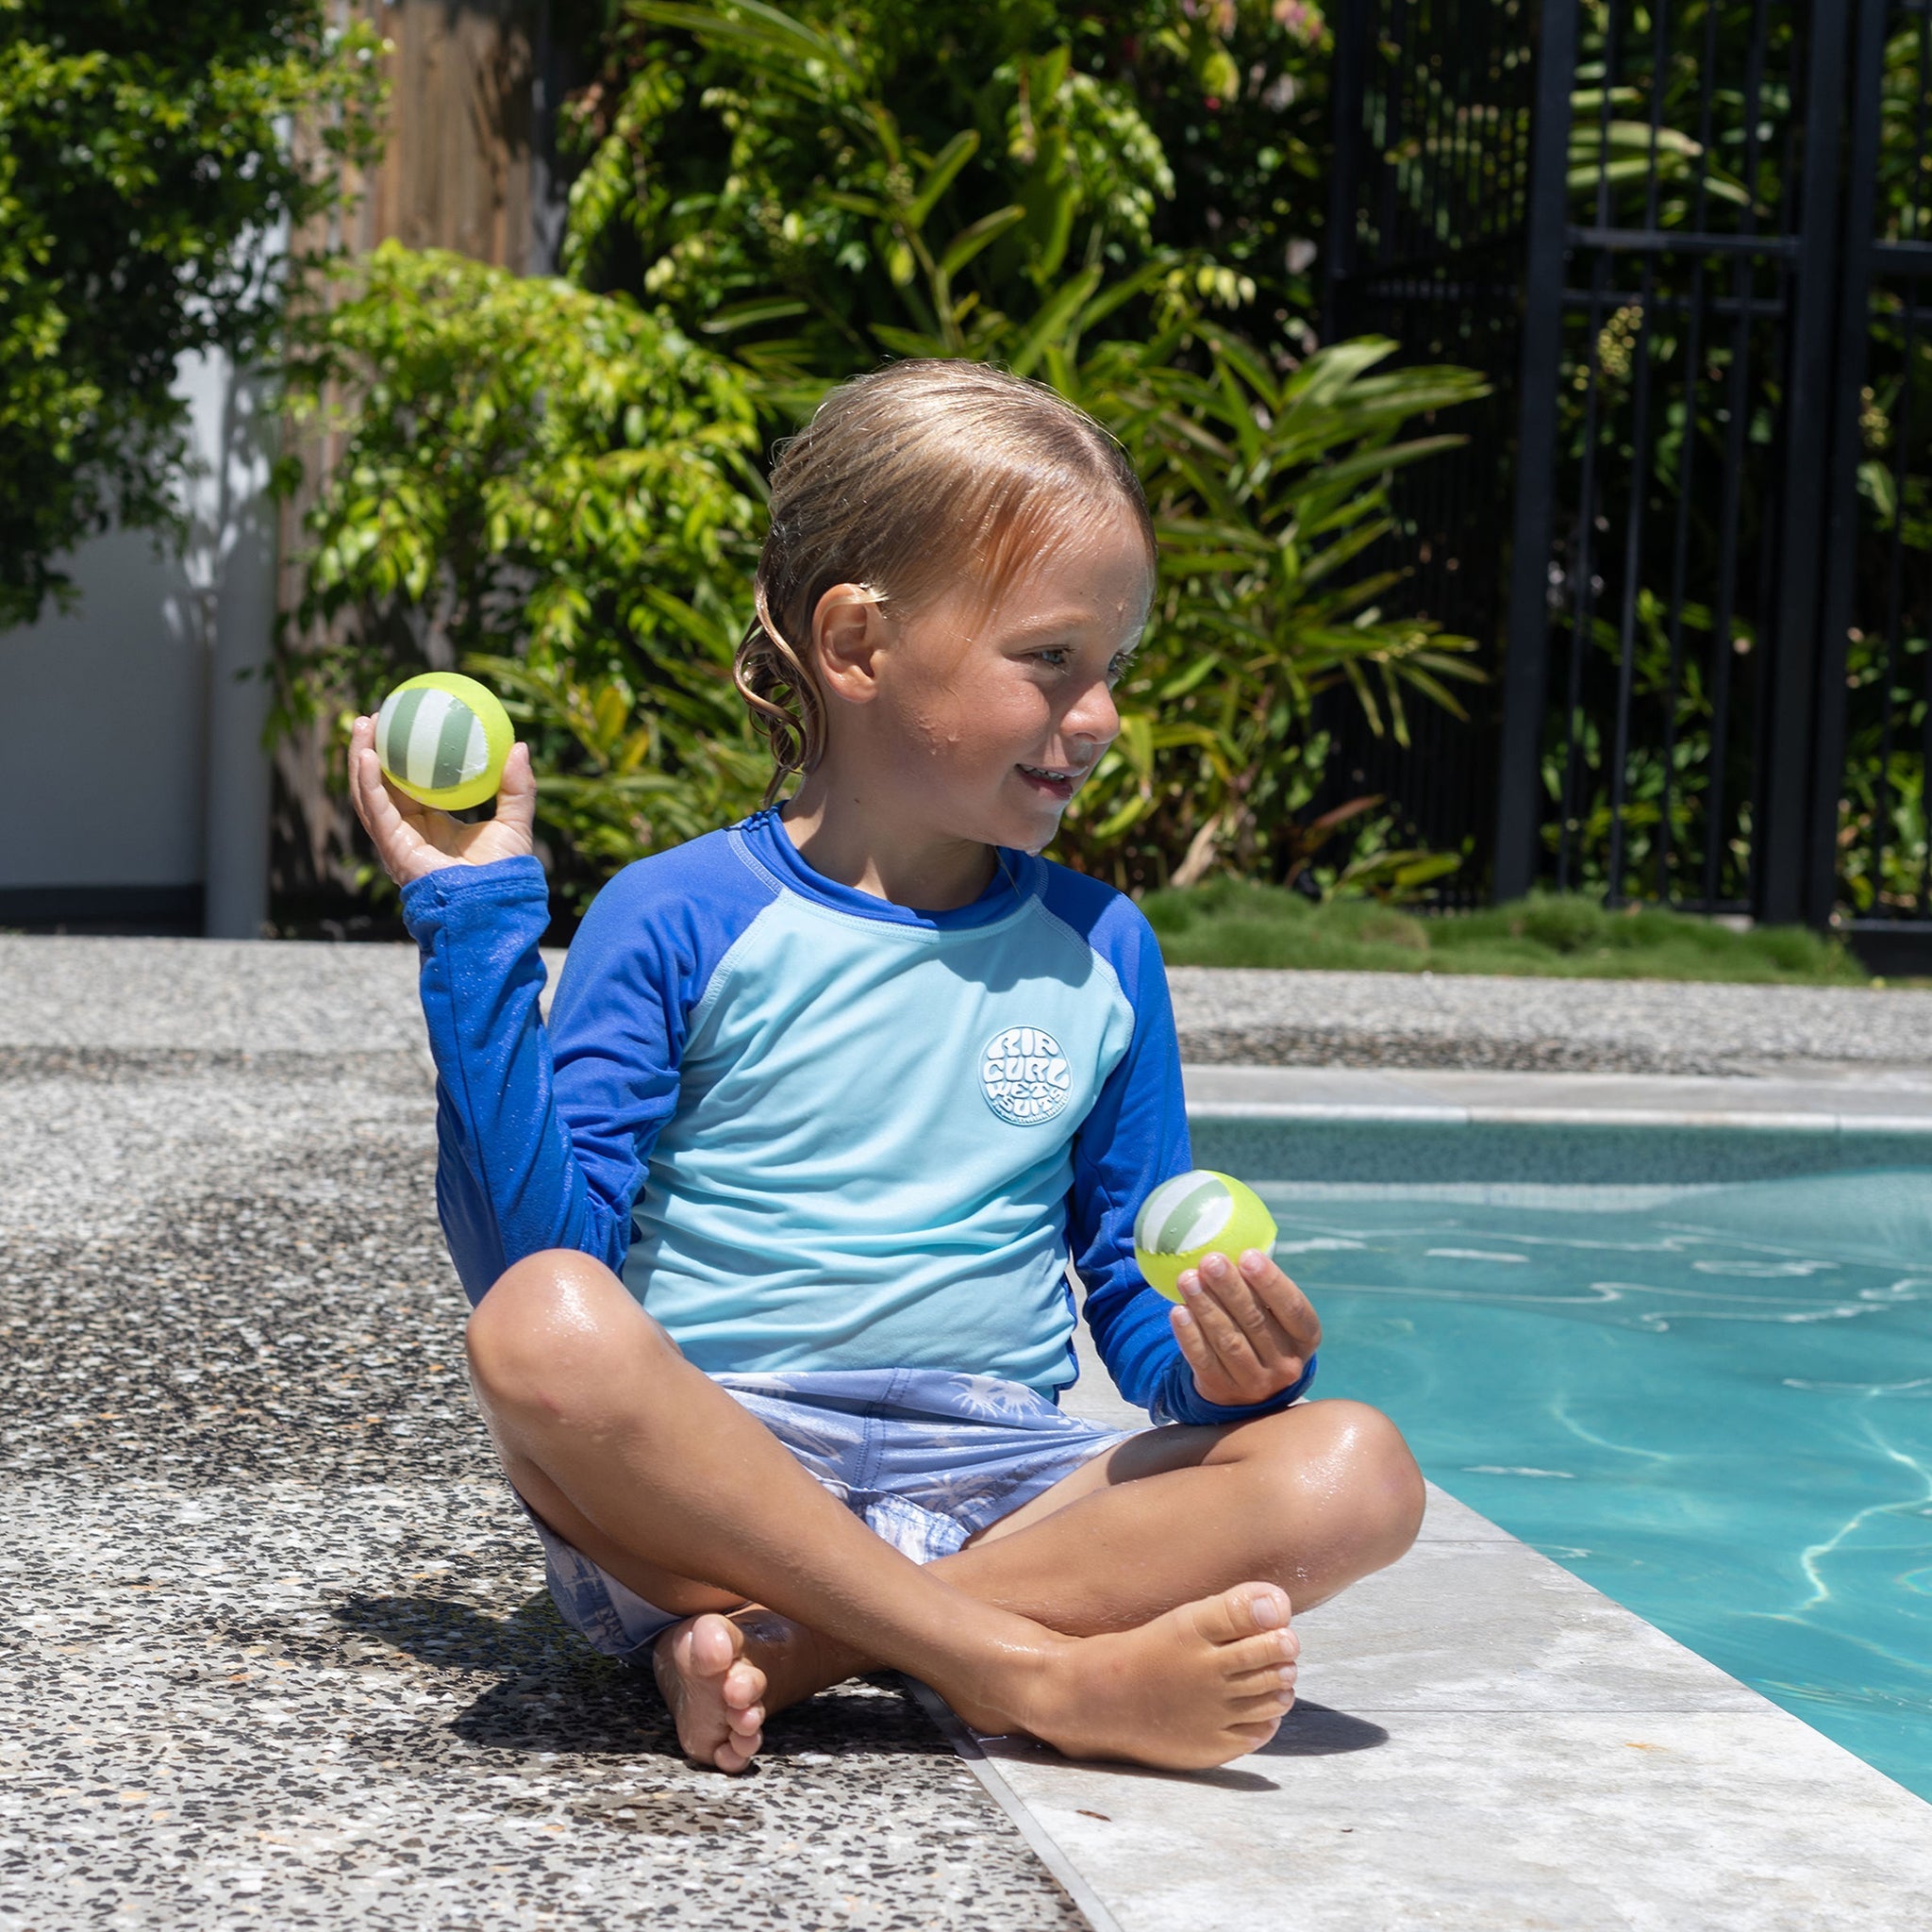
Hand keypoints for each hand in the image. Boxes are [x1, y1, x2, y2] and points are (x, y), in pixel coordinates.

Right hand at [347, 713, 537, 885]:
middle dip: (369, 750)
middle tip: (372, 716)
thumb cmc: (504, 872)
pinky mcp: (393, 851)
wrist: (494, 904)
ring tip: (362, 725)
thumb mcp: (515, 823)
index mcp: (431, 825)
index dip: (400, 756)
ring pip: (367, 795)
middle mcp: (409, 833)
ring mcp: (397, 843)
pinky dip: (368, 784)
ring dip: (360, 758)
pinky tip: (367, 757)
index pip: (407, 785)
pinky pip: (376, 812)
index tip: (402, 722)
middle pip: (379, 786)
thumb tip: (520, 746)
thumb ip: (518, 788)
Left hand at [1169, 1248, 1321, 1408]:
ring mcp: (1256, 1382)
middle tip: (1210, 1260)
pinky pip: (1203, 1360)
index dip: (1271, 1281)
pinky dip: (1189, 1334)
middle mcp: (1286, 1364)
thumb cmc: (1262, 1330)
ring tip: (1187, 1278)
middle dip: (1230, 1288)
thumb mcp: (1275, 1313)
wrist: (1247, 1388)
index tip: (1247, 1254)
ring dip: (1205, 1306)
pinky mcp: (1223, 1391)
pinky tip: (1178, 1310)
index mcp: (1306, 1338)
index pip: (1292, 1308)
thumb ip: (1261, 1285)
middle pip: (1255, 1321)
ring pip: (1228, 1340)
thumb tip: (1232, 1237)